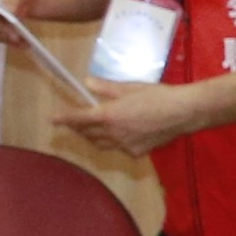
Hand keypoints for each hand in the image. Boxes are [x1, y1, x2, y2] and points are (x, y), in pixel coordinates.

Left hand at [64, 78, 209, 159]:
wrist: (183, 113)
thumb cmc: (157, 95)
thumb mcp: (129, 87)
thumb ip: (106, 88)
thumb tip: (87, 84)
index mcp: (109, 115)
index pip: (79, 118)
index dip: (64, 119)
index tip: (52, 119)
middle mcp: (114, 133)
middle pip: (88, 134)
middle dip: (79, 128)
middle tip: (75, 122)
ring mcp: (125, 145)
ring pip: (101, 144)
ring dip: (93, 137)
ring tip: (92, 130)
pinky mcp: (137, 152)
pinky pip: (118, 148)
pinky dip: (114, 142)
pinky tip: (121, 134)